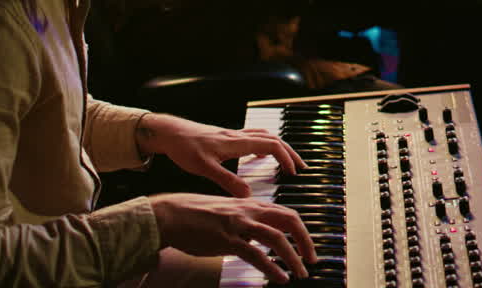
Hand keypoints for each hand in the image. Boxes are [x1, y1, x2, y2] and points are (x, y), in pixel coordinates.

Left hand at [135, 113, 306, 196]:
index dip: (285, 158)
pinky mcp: (226, 137)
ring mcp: (233, 135)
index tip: (293, 173)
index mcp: (236, 143)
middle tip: (301, 168)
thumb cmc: (185, 148)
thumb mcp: (204, 168)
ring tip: (287, 161)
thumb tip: (247, 196)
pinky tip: (260, 156)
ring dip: (279, 147)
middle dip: (290, 153)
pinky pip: (253, 138)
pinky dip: (264, 145)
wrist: (170, 132)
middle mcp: (238, 136)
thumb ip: (227, 181)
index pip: (271, 145)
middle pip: (273, 139)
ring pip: (264, 136)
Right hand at [148, 193, 316, 284]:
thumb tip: (257, 237)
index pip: (285, 213)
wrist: (169, 214)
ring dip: (293, 257)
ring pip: (276, 238)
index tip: (307, 245)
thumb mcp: (225, 212)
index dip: (300, 230)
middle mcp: (248, 211)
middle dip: (305, 240)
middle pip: (289, 220)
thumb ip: (244, 221)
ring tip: (300, 272)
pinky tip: (280, 278)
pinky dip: (272, 267)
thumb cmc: (194, 214)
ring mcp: (238, 225)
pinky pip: (256, 255)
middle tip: (312, 259)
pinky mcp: (226, 240)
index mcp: (249, 204)